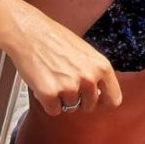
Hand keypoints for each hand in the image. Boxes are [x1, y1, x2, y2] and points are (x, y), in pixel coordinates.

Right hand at [8, 21, 123, 116]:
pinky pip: (53, 110)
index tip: (96, 100)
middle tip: (65, 82)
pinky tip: (43, 84)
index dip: (102, 101)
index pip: (113, 99)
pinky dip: (47, 102)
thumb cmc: (56, 39)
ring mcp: (70, 87)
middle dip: (78, 99)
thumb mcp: (87, 53)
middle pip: (89, 106)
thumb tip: (100, 92)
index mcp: (102, 67)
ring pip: (70, 108)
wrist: (30, 33)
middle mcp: (89, 79)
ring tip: (53, 78)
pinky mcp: (50, 94)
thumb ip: (95, 72)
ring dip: (61, 99)